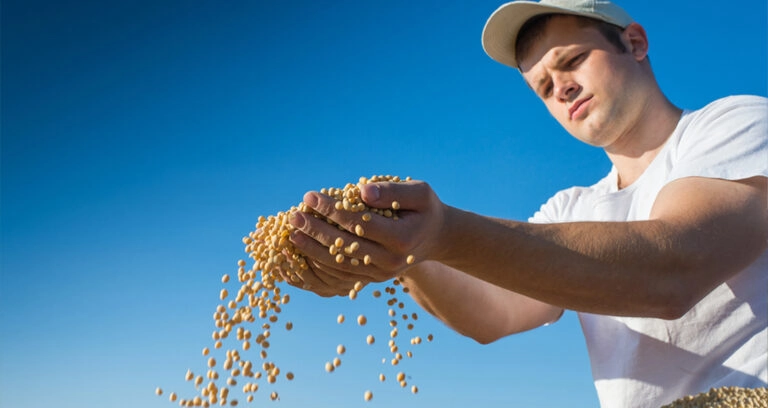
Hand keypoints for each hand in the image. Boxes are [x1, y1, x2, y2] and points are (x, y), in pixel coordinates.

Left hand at [287, 180, 445, 296]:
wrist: (435, 237)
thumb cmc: (425, 209)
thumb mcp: (419, 192)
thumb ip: (391, 191)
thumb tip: (361, 192)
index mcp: (401, 239)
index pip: (359, 224)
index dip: (332, 210)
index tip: (310, 197)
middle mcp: (390, 262)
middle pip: (345, 247)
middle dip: (315, 231)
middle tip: (293, 216)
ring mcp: (380, 275)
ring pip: (339, 266)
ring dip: (311, 251)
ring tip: (292, 235)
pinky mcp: (372, 280)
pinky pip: (340, 277)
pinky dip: (319, 266)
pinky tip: (302, 254)